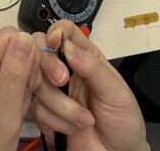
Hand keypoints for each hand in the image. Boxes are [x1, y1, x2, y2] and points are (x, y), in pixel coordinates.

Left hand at [0, 26, 41, 150]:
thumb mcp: (2, 117)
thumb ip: (14, 77)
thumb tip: (25, 39)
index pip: (8, 37)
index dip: (30, 52)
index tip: (45, 75)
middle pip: (13, 48)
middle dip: (32, 68)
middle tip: (39, 95)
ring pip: (17, 63)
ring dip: (30, 82)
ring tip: (27, 107)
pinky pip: (13, 78)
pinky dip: (24, 91)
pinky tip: (23, 108)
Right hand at [31, 20, 149, 150]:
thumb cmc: (123, 123)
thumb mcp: (116, 92)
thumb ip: (92, 67)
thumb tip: (69, 46)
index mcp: (86, 58)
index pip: (64, 32)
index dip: (56, 32)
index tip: (56, 43)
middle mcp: (66, 71)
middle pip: (40, 51)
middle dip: (48, 65)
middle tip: (62, 80)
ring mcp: (53, 91)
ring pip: (35, 81)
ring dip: (59, 103)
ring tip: (82, 117)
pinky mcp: (45, 112)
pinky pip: (36, 108)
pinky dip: (56, 120)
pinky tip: (73, 127)